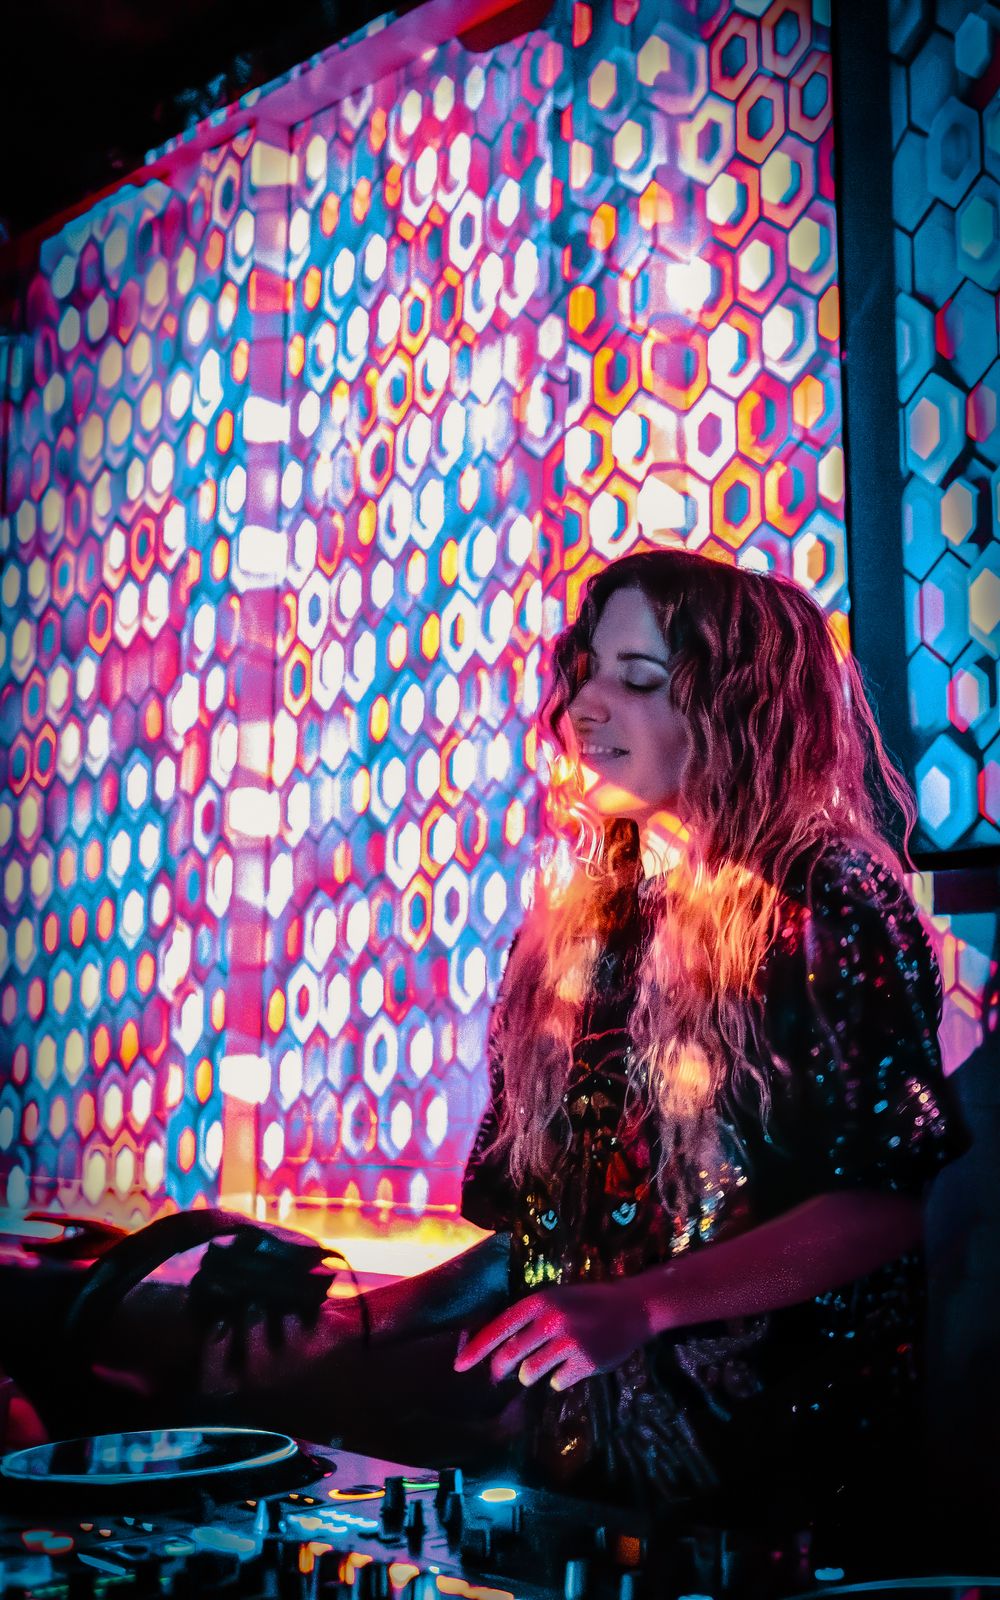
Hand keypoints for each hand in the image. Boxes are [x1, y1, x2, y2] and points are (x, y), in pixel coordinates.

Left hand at [452, 1280, 651, 1391]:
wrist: (631, 1308)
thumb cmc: (586, 1302)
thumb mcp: (555, 1299)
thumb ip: (527, 1318)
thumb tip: (495, 1346)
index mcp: (539, 1302)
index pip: (498, 1328)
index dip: (476, 1349)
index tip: (458, 1366)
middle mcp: (550, 1321)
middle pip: (509, 1355)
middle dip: (500, 1368)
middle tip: (500, 1372)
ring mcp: (568, 1343)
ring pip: (530, 1372)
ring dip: (532, 1373)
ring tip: (548, 1361)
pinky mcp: (584, 1363)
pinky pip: (557, 1382)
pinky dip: (560, 1378)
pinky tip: (573, 1365)